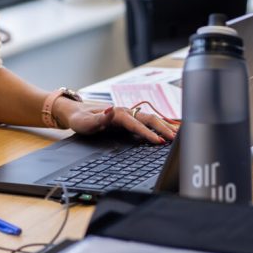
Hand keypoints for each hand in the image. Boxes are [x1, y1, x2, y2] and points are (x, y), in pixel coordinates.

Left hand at [63, 99, 177, 144]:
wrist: (76, 113)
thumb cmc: (80, 119)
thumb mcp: (86, 122)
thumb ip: (99, 119)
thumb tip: (112, 110)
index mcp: (117, 113)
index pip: (137, 124)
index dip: (148, 134)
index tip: (159, 142)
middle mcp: (126, 112)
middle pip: (149, 119)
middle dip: (163, 129)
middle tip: (175, 140)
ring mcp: (128, 115)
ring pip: (151, 119)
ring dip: (164, 126)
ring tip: (177, 136)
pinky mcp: (129, 120)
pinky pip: (147, 122)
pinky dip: (159, 126)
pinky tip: (166, 132)